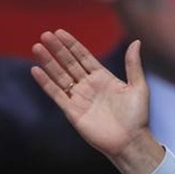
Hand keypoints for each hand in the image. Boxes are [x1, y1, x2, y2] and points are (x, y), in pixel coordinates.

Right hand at [30, 29, 163, 173]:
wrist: (130, 141)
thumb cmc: (137, 116)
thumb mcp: (138, 87)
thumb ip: (133, 64)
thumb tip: (136, 41)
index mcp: (103, 78)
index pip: (84, 57)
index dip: (72, 45)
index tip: (59, 32)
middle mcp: (89, 86)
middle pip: (69, 63)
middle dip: (57, 49)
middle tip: (45, 35)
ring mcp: (79, 98)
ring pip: (60, 76)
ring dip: (48, 62)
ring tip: (37, 47)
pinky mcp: (72, 112)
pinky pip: (56, 94)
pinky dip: (46, 83)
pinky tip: (36, 70)